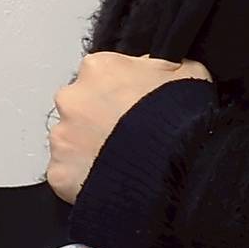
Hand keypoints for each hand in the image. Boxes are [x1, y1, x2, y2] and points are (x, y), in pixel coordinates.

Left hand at [44, 50, 213, 204]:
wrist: (174, 167)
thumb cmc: (180, 121)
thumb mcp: (189, 74)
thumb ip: (163, 66)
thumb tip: (154, 67)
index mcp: (98, 68)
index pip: (102, 75)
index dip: (121, 93)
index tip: (134, 107)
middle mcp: (72, 98)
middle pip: (81, 107)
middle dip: (99, 120)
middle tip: (127, 137)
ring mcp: (62, 137)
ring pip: (71, 141)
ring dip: (90, 149)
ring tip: (121, 162)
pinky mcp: (59, 172)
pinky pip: (67, 174)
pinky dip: (84, 178)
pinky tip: (109, 182)